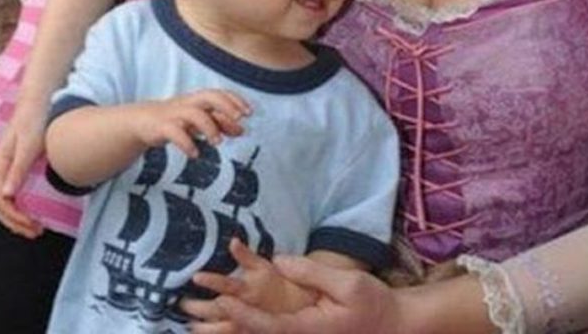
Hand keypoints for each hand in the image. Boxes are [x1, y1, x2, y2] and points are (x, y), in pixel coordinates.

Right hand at [0, 105, 46, 238]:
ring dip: (16, 217)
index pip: (0, 200)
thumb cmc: (34, 121)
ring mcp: (5, 167)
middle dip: (15, 222)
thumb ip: (19, 168)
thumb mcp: (29, 145)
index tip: (32, 226)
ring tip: (34, 227)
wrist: (38, 102)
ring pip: (4, 200)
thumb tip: (8, 195)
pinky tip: (31, 210)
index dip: (14, 217)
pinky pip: (11, 192)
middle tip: (36, 232)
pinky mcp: (14, 165)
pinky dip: (19, 206)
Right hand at [128, 90, 250, 157]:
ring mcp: (174, 113)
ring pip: (194, 113)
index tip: (249, 113)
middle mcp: (188, 103)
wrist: (141, 122)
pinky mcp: (161, 126)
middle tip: (239, 120)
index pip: (220, 93)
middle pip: (209, 96)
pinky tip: (195, 154)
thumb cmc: (175, 119)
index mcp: (197, 100)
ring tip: (218, 142)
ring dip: (209, 126)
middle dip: (226, 106)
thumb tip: (242, 129)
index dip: (235, 100)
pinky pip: (174, 132)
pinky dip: (186, 143)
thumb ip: (220, 124)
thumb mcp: (198, 121)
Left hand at [183, 255, 403, 333]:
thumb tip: (278, 260)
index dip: (243, 315)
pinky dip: (251, 325)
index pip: (267, 326)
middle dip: (228, 326)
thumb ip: (311, 273)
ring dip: (236, 327)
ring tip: (201, 319)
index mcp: (307, 330)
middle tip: (194, 314)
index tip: (222, 302)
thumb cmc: (373, 304)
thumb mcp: (347, 284)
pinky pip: (273, 332)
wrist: (393, 327)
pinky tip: (234, 317)